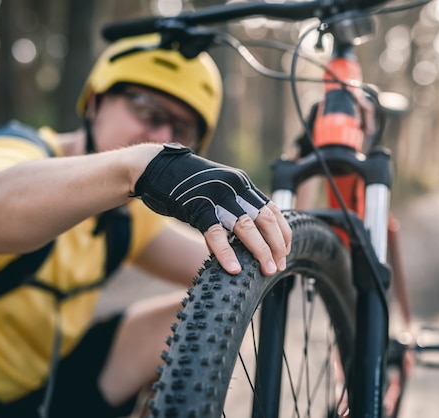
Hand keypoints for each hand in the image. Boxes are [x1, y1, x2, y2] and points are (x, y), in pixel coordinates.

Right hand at [133, 144, 290, 274]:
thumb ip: (234, 204)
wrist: (153, 168)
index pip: (272, 209)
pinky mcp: (197, 207)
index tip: (284, 252)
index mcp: (241, 184)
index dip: (282, 232)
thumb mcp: (217, 188)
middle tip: (279, 266)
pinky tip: (234, 269)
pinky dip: (226, 253)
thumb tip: (248, 230)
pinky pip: (215, 234)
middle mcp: (234, 187)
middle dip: (276, 245)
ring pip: (246, 227)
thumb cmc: (184, 183)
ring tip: (268, 270)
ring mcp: (216, 196)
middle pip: (265, 219)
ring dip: (260, 251)